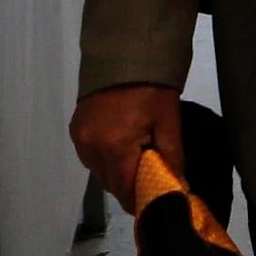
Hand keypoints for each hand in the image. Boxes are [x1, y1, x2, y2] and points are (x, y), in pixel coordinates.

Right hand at [69, 82, 186, 211]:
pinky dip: (107, 159)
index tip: (158, 203)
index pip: (124, 190)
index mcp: (113, 147)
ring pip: (100, 172)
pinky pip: (91, 157)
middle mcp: (90, 147)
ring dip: (118, 174)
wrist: (125, 52)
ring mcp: (79, 138)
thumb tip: (179, 188)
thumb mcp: (168, 122)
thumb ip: (172, 158)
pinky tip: (123, 150)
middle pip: (110, 183)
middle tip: (153, 183)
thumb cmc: (153, 87)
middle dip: (131, 188)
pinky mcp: (75, 129)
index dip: (141, 200)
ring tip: (140, 164)